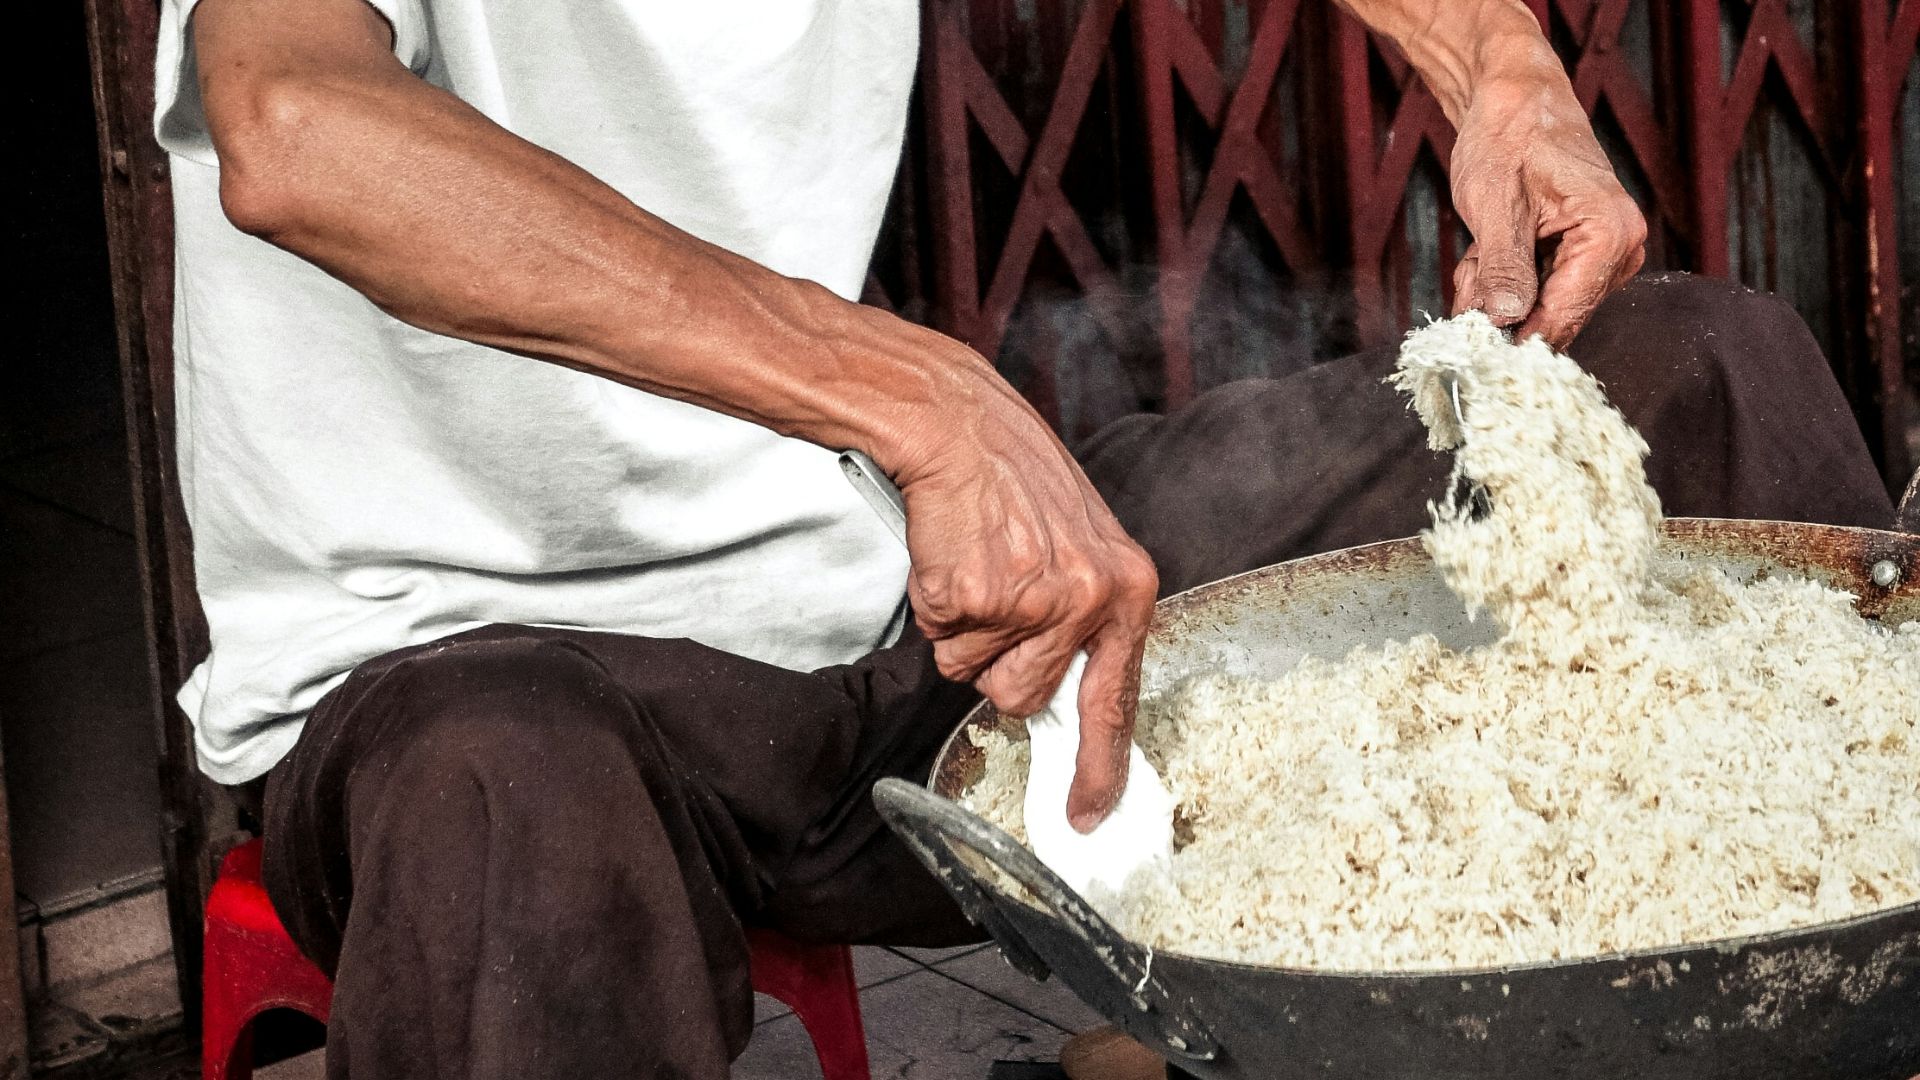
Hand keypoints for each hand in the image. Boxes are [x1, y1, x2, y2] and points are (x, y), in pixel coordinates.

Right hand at [885, 344, 1158, 830]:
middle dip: (998, 662)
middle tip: (996, 595)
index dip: (1100, 764)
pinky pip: (941, 641)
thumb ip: (1082, 617)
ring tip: (976, 568)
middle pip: (1025, 696)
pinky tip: (951, 557)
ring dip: (965, 635)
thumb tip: (1058, 695)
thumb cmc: (1014, 478)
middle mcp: (1087, 600)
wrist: (959, 423)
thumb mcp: (1080, 543)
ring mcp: (1030, 602)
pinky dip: (936, 607)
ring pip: (976, 676)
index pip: (1116, 698)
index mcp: (1126, 588)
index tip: (1088, 811)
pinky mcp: (972, 598)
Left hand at [1448, 73, 1647, 346]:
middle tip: (1471, 269)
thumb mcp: (1495, 205)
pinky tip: (1489, 250)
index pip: (1565, 315)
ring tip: (1480, 249)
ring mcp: (1604, 255)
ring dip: (1497, 291)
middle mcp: (1620, 249)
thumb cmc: (1508, 136)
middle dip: (1500, 306)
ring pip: (1538, 309)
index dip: (1516, 338)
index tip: (1475, 348)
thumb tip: (1505, 320)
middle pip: (1553, 317)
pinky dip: (1503, 280)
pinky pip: (1537, 293)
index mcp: (1610, 232)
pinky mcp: (1583, 257)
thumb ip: (1503, 268)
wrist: (1514, 101)